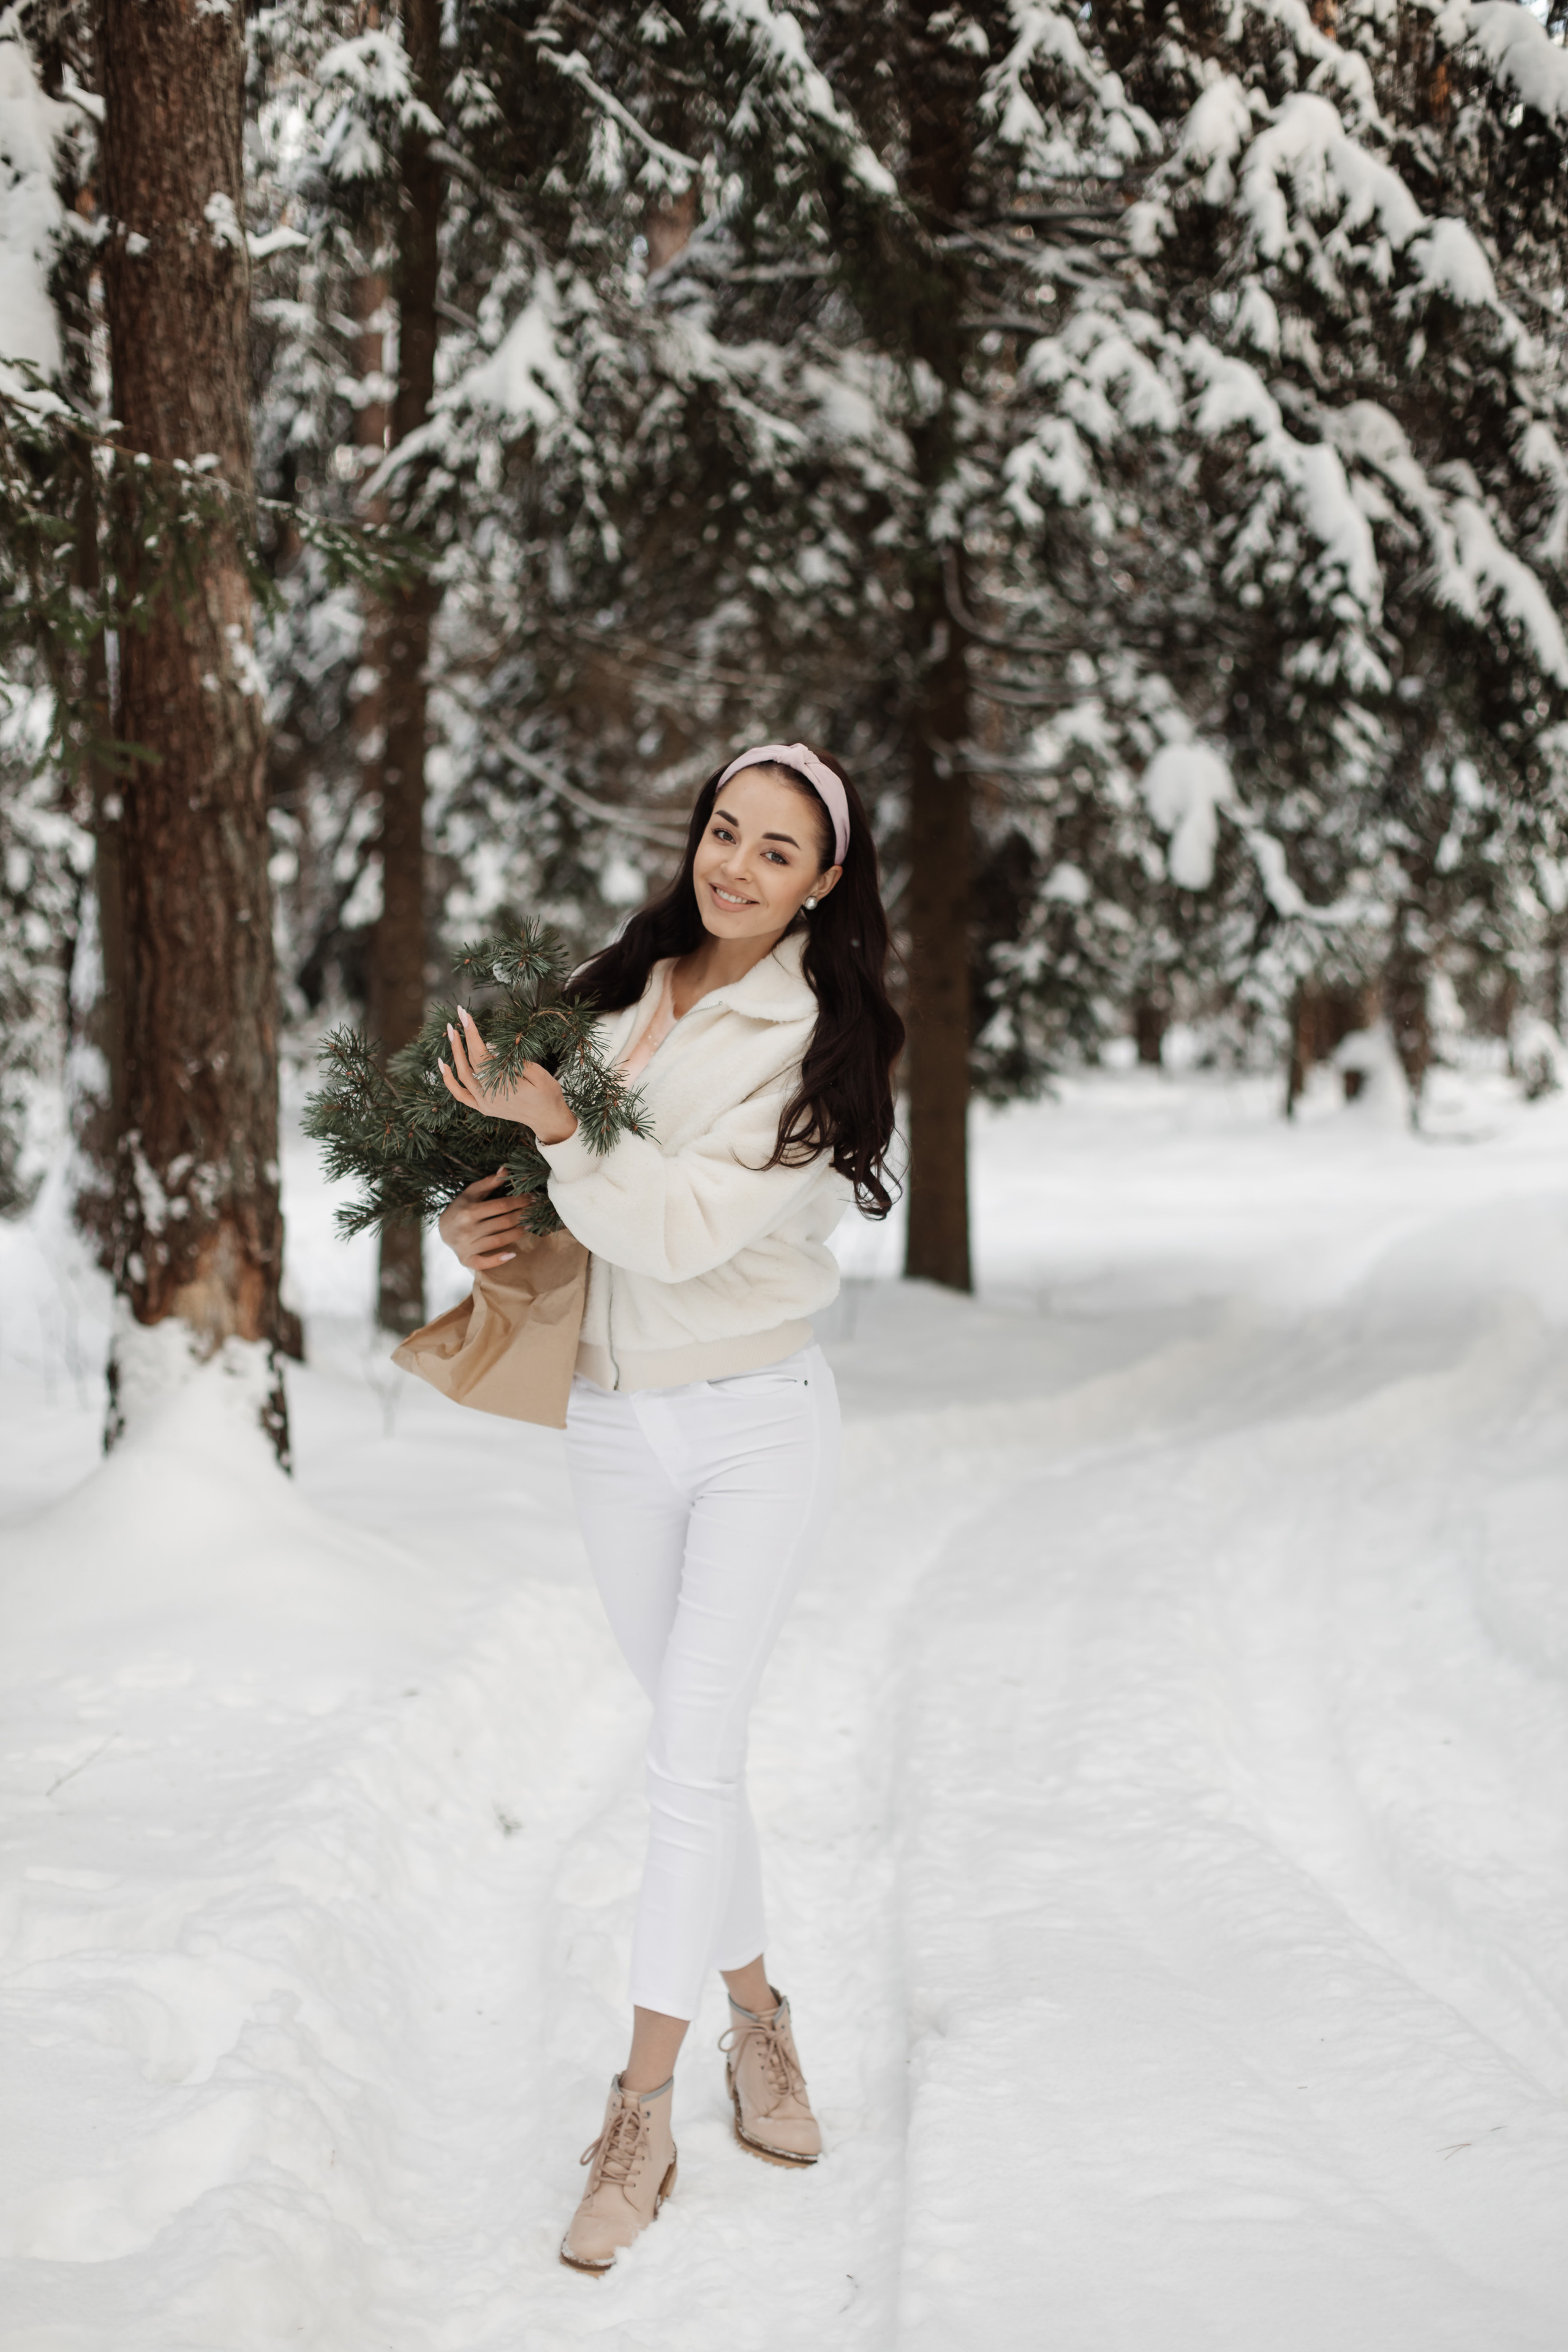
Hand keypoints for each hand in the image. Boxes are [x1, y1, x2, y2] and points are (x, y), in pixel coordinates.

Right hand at [437, 1169, 531, 1272]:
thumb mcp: (471, 1193)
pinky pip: (484, 1262)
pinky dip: (499, 1259)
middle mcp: (467, 1229)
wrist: (442, 1229)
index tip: (532, 1198)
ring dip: (517, 1234)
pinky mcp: (466, 1259)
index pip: (501, 1206)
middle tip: (536, 1212)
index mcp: (469, 1211)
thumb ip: (489, 1182)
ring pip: (498, 1240)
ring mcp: (467, 1246)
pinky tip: (512, 1254)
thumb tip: (506, 1169)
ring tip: (530, 1226)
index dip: (519, 1201)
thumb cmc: (460, 1208)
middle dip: (522, 1216)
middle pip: (503, 1223)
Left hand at [439, 1005, 578, 1143]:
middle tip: (458, 1015)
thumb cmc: (547, 1095)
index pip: (480, 1054)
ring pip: (461, 1076)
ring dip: (454, 1053)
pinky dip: (450, 1081)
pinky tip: (444, 1065)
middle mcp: (488, 1096)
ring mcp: (483, 1103)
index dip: (472, 1033)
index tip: (466, 1015)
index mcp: (502, 1086)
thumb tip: (492, 1047)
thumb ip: (515, 1061)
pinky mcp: (482, 1107)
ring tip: (451, 1033)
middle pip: (469, 1062)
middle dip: (462, 1038)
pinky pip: (460, 1094)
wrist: (549, 1120)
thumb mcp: (539, 1074)